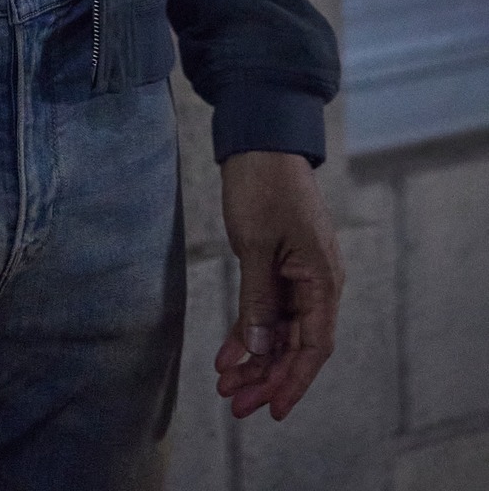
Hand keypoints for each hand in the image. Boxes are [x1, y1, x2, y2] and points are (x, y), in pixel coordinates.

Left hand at [215, 150, 343, 420]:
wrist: (260, 139)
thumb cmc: (262, 184)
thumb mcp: (255, 244)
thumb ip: (259, 299)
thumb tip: (261, 347)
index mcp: (322, 278)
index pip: (314, 345)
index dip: (294, 380)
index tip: (273, 409)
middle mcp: (318, 282)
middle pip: (296, 345)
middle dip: (267, 376)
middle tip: (235, 404)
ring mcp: (300, 275)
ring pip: (282, 332)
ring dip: (256, 359)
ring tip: (226, 384)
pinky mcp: (282, 266)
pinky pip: (271, 310)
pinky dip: (251, 332)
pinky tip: (229, 354)